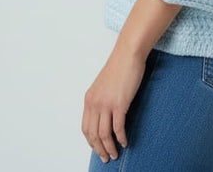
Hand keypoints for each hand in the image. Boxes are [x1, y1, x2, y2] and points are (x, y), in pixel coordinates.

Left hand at [82, 47, 146, 162]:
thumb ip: (102, 100)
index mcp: (89, 99)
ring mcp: (106, 104)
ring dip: (109, 147)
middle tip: (106, 158)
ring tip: (114, 154)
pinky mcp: (119, 104)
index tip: (97, 148)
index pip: (85, 127)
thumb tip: (106, 115)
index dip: (91, 141)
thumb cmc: (119, 67)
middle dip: (99, 149)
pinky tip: (124, 142)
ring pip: (104, 134)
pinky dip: (121, 138)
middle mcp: (94, 103)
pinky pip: (118, 127)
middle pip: (93, 134)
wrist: (127, 54)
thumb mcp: (104, 86)